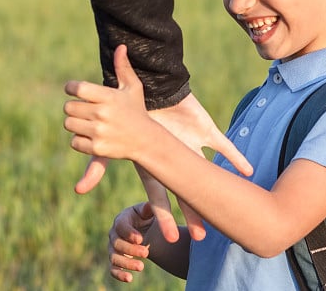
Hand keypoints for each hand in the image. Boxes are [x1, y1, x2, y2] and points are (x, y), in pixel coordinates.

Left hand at [64, 44, 151, 159]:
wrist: (146, 140)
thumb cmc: (137, 110)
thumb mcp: (133, 88)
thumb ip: (123, 68)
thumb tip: (120, 47)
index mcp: (109, 97)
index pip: (77, 88)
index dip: (71, 88)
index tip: (74, 90)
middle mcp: (102, 114)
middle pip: (68, 107)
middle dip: (75, 108)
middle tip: (87, 110)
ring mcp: (99, 132)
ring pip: (69, 124)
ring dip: (76, 123)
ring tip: (91, 123)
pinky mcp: (96, 148)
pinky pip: (74, 141)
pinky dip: (81, 140)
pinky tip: (94, 136)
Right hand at [66, 45, 253, 241]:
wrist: (151, 87)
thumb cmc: (131, 113)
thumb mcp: (112, 144)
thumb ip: (98, 165)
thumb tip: (79, 190)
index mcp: (155, 164)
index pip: (160, 195)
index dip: (164, 216)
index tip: (170, 237)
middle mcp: (176, 159)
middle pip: (186, 192)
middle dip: (192, 213)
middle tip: (200, 236)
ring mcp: (192, 146)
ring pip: (208, 173)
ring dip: (218, 190)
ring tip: (230, 210)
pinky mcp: (206, 131)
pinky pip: (224, 146)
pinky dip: (236, 157)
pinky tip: (247, 170)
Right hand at [108, 202, 154, 282]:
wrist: (147, 228)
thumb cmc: (148, 216)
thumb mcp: (150, 210)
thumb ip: (149, 208)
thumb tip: (149, 206)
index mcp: (122, 219)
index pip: (121, 226)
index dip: (129, 233)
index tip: (140, 239)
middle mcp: (114, 233)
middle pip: (117, 243)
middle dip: (131, 249)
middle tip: (146, 253)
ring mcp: (113, 247)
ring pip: (114, 257)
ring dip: (127, 263)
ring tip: (141, 267)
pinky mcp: (116, 259)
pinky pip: (113, 269)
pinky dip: (119, 274)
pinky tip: (129, 279)